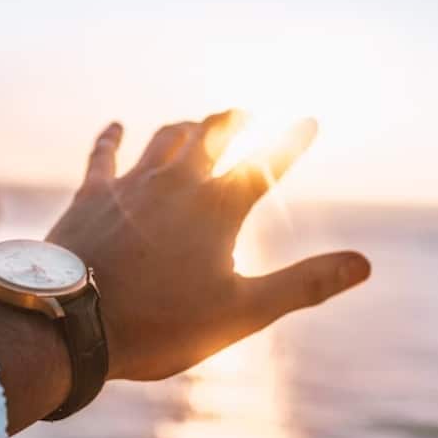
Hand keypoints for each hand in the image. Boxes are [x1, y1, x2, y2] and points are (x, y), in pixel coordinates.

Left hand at [47, 110, 369, 380]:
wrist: (73, 323)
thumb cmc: (161, 323)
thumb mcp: (243, 312)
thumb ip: (304, 284)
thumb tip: (364, 264)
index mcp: (219, 208)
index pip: (267, 163)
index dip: (292, 141)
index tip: (310, 119)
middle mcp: (178, 183)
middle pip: (214, 135)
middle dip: (236, 121)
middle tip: (249, 114)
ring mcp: (132, 184)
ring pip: (167, 138)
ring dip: (188, 127)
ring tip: (200, 123)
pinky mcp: (93, 194)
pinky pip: (104, 155)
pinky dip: (112, 138)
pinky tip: (116, 126)